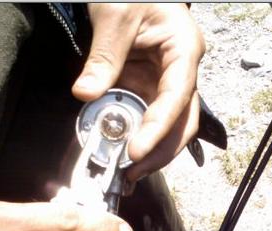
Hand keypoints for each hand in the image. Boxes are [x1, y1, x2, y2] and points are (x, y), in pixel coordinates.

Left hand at [72, 3, 204, 180]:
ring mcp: (167, 82)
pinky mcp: (151, 88)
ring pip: (169, 127)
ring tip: (127, 173)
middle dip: (160, 152)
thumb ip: (104, 57)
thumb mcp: (115, 15)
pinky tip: (122, 154)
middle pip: (182, 122)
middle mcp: (182, 71)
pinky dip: (136, 137)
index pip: (176, 98)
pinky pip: (147, 118)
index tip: (136, 151)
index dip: (158, 129)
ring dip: (151, 152)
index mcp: (184, 50)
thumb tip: (87, 94)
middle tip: (132, 173)